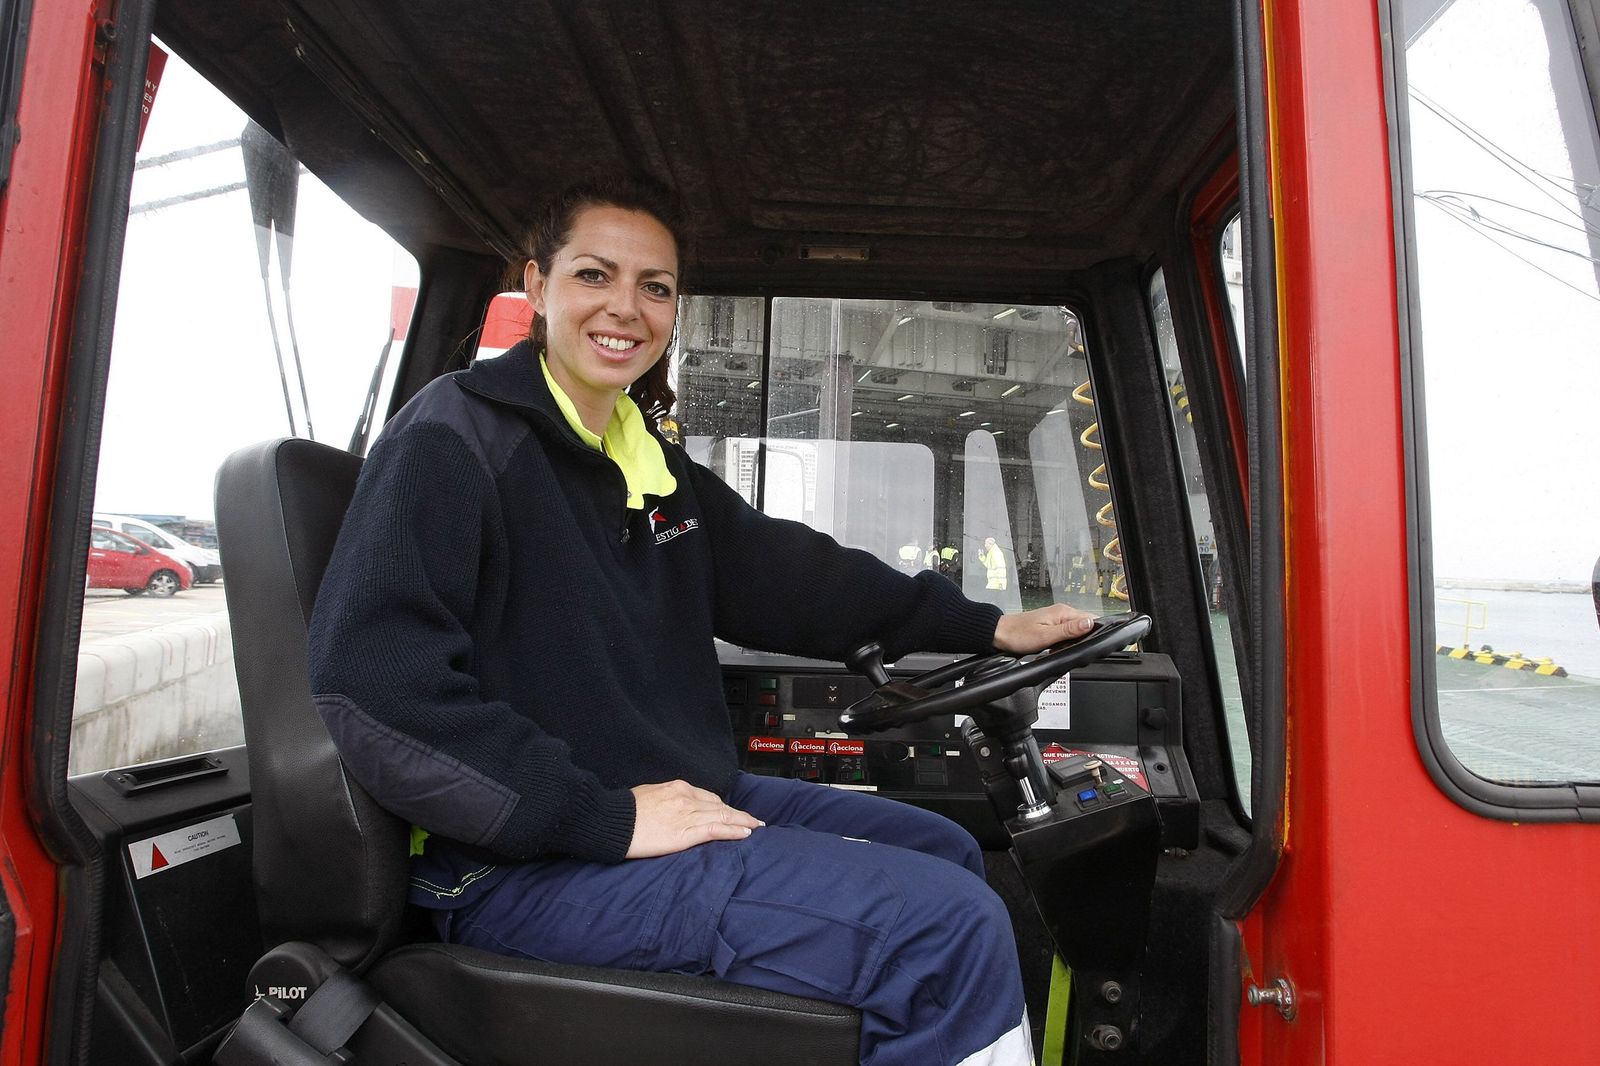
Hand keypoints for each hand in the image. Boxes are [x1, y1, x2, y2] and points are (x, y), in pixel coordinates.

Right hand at [626, 780, 763, 858]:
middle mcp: (687, 798)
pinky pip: (716, 830)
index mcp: (678, 788)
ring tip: (755, 827)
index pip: (709, 798)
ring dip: (742, 823)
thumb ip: (667, 799)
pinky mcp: (685, 833)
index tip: (735, 812)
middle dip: (739, 814)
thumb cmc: (624, 811)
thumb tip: (672, 806)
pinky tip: (745, 834)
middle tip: (755, 820)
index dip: (725, 807)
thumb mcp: (649, 795)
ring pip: (723, 817)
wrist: (612, 820)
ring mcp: (687, 815)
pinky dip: (733, 831)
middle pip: (720, 807)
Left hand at [992, 604, 1096, 653]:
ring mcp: (1056, 618)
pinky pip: (1064, 634)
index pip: (1091, 618)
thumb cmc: (1017, 635)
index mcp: (1063, 612)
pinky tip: (1053, 648)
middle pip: (1084, 626)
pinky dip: (1061, 643)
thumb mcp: (1046, 636)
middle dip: (1081, 640)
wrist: (999, 634)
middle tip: (1066, 648)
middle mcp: (1061, 613)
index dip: (1094, 632)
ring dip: (1070, 643)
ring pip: (1074, 631)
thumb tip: (1090, 623)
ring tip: (1056, 649)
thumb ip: (1069, 630)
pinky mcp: (1050, 625)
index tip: (1086, 644)